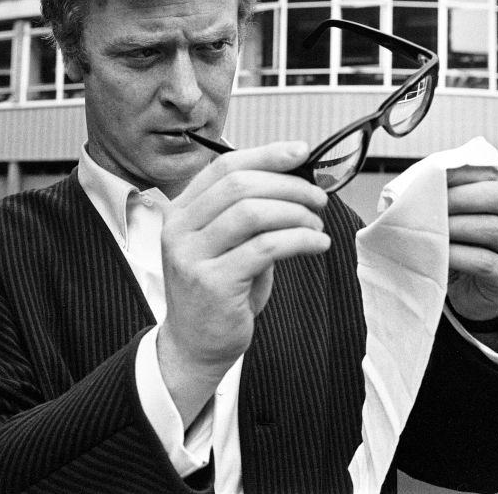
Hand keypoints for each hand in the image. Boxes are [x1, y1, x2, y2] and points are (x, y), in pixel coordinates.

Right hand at [157, 141, 330, 424]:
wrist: (194, 345)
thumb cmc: (220, 291)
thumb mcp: (228, 244)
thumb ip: (249, 212)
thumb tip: (297, 180)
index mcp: (181, 212)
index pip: (224, 167)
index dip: (266, 154)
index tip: (301, 152)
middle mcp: (179, 229)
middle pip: (239, 185)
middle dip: (288, 185)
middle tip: (317, 198)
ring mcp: (192, 256)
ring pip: (251, 213)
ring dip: (295, 213)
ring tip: (316, 224)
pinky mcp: (213, 283)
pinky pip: (264, 248)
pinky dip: (299, 240)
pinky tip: (317, 244)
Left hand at [445, 165, 497, 320]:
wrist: (473, 293)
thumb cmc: (459, 247)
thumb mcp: (454, 220)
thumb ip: (442, 201)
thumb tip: (408, 188)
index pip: (491, 175)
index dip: (462, 173)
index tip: (432, 174)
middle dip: (462, 197)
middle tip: (430, 202)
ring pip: (494, 229)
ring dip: (457, 226)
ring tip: (430, 229)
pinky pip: (486, 262)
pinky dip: (459, 255)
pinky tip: (439, 253)